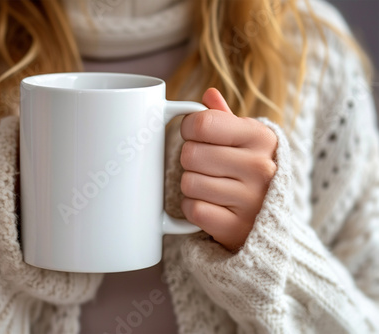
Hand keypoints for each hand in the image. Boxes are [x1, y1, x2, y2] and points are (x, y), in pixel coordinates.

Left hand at [180, 88, 277, 250]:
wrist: (270, 217)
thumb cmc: (250, 170)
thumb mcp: (246, 139)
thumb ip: (224, 118)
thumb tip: (209, 94)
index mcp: (261, 138)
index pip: (202, 123)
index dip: (188, 128)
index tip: (194, 135)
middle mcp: (260, 168)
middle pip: (190, 154)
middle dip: (190, 160)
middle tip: (205, 165)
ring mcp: (250, 200)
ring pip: (189, 183)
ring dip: (191, 185)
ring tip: (209, 186)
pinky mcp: (236, 227)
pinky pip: (193, 209)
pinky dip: (193, 207)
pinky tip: (209, 204)